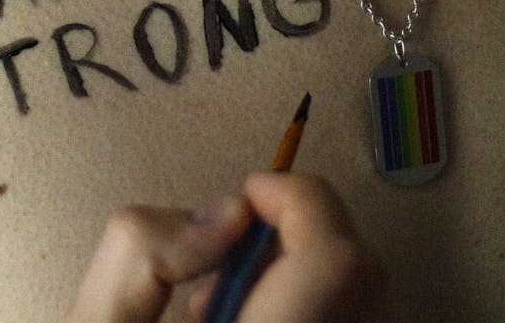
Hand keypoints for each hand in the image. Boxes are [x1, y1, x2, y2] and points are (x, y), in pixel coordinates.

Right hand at [62, 171, 384, 322]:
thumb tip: (227, 216)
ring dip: (307, 275)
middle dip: (300, 234)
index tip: (246, 194)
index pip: (336, 266)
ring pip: (365, 308)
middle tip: (229, 254)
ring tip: (226, 307)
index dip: (298, 202)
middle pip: (363, 280)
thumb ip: (140, 254)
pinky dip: (313, 309)